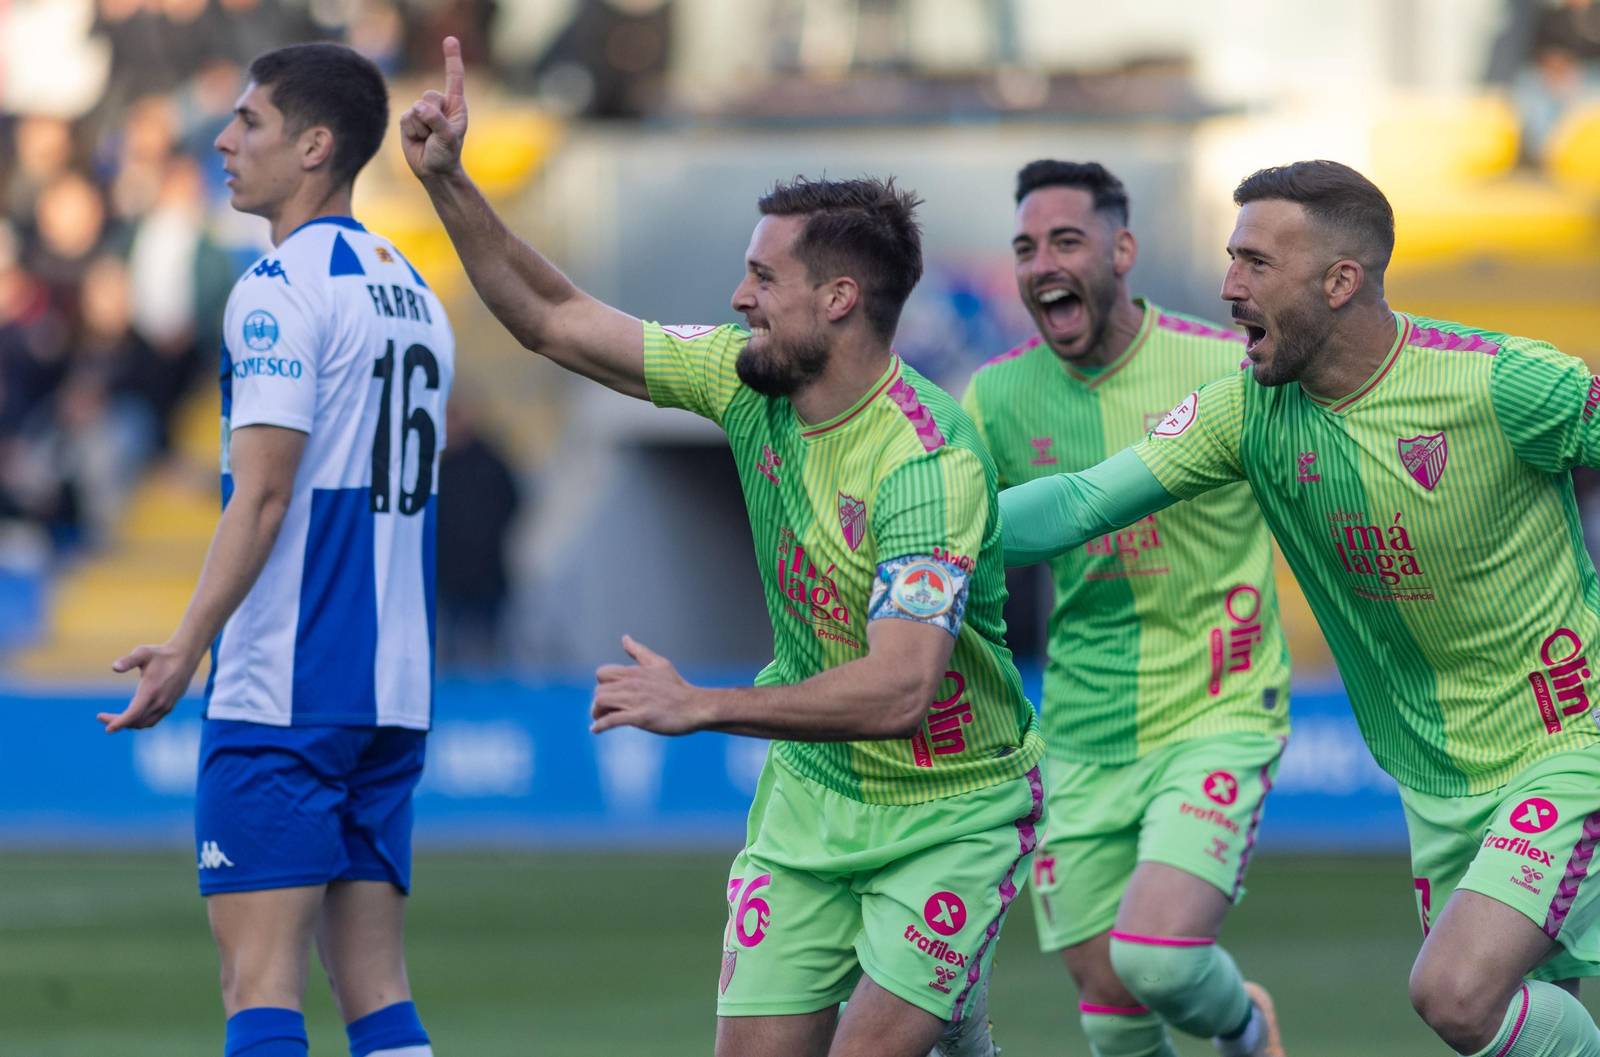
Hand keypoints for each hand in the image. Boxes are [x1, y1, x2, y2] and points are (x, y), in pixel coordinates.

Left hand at [98, 642, 203, 731]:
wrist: (185, 657)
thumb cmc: (161, 654)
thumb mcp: (143, 653)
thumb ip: (128, 660)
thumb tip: (113, 667)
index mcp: (151, 691)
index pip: (133, 714)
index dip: (118, 723)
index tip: (105, 727)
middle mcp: (160, 702)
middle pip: (135, 721)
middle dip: (117, 722)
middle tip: (101, 717)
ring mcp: (166, 706)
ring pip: (144, 723)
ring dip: (128, 724)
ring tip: (114, 718)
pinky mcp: (170, 706)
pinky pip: (152, 721)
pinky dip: (139, 722)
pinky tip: (131, 716)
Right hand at [400, 36, 468, 179]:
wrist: (433, 171)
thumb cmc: (446, 155)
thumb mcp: (447, 138)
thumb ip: (436, 120)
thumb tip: (417, 106)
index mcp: (456, 106)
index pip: (454, 78)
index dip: (451, 58)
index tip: (450, 39)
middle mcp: (440, 106)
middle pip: (430, 95)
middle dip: (432, 116)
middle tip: (437, 134)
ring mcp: (423, 112)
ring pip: (416, 108)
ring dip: (422, 127)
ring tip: (429, 139)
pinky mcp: (409, 119)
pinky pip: (406, 119)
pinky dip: (412, 132)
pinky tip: (418, 139)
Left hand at [590, 635, 710, 735]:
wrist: (695, 706)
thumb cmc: (678, 687)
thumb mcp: (660, 664)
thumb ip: (640, 652)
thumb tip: (625, 638)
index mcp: (635, 672)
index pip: (603, 673)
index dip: (602, 683)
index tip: (609, 693)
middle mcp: (632, 684)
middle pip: (599, 690)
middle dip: (598, 702)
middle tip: (604, 710)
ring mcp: (635, 701)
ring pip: (601, 702)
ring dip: (597, 713)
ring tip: (601, 719)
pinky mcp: (640, 717)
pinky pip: (611, 720)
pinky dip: (600, 725)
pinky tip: (596, 729)